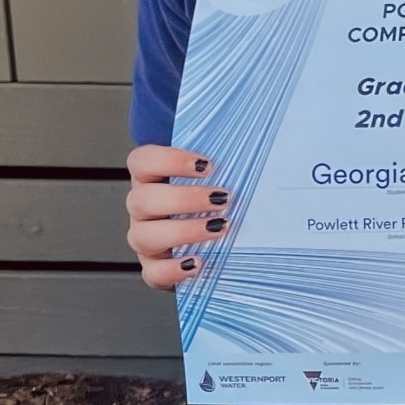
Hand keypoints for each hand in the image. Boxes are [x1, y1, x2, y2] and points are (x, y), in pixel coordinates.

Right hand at [123, 144, 228, 289]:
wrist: (218, 238)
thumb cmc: (219, 197)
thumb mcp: (222, 173)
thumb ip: (229, 156)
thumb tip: (263, 131)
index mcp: (152, 179)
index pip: (141, 162)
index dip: (168, 160)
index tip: (207, 164)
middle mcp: (143, 209)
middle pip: (141, 200)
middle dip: (183, 199)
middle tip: (223, 198)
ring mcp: (146, 239)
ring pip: (143, 235)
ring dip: (182, 231)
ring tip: (220, 227)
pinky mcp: (155, 268)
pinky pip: (152, 273)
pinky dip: (173, 269)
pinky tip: (199, 262)